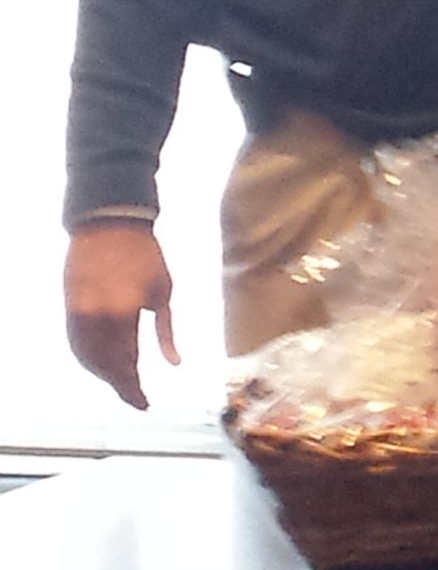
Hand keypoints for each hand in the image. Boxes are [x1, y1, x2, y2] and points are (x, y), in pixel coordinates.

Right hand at [66, 221, 178, 409]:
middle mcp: (96, 319)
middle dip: (121, 386)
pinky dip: (89, 360)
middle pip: (105, 366)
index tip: (145, 404)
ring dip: (104, 376)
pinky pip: (76, 345)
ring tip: (123, 385)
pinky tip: (102, 367)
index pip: (127, 363)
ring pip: (87, 359)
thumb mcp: (164, 293)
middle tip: (137, 399)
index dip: (134, 388)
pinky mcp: (70, 309)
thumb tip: (174, 364)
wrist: (109, 227)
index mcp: (124, 315)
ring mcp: (78, 314)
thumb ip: (166, 332)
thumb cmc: (145, 256)